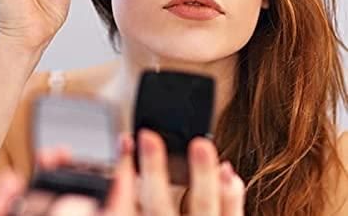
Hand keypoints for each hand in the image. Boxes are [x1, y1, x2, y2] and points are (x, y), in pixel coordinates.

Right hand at [21, 132, 245, 215]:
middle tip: (148, 138)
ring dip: (203, 178)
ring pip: (203, 211)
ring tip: (201, 145)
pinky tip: (230, 172)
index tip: (123, 144)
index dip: (122, 175)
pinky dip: (233, 198)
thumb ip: (123, 209)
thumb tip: (114, 186)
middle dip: (155, 173)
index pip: (126, 211)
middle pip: (161, 209)